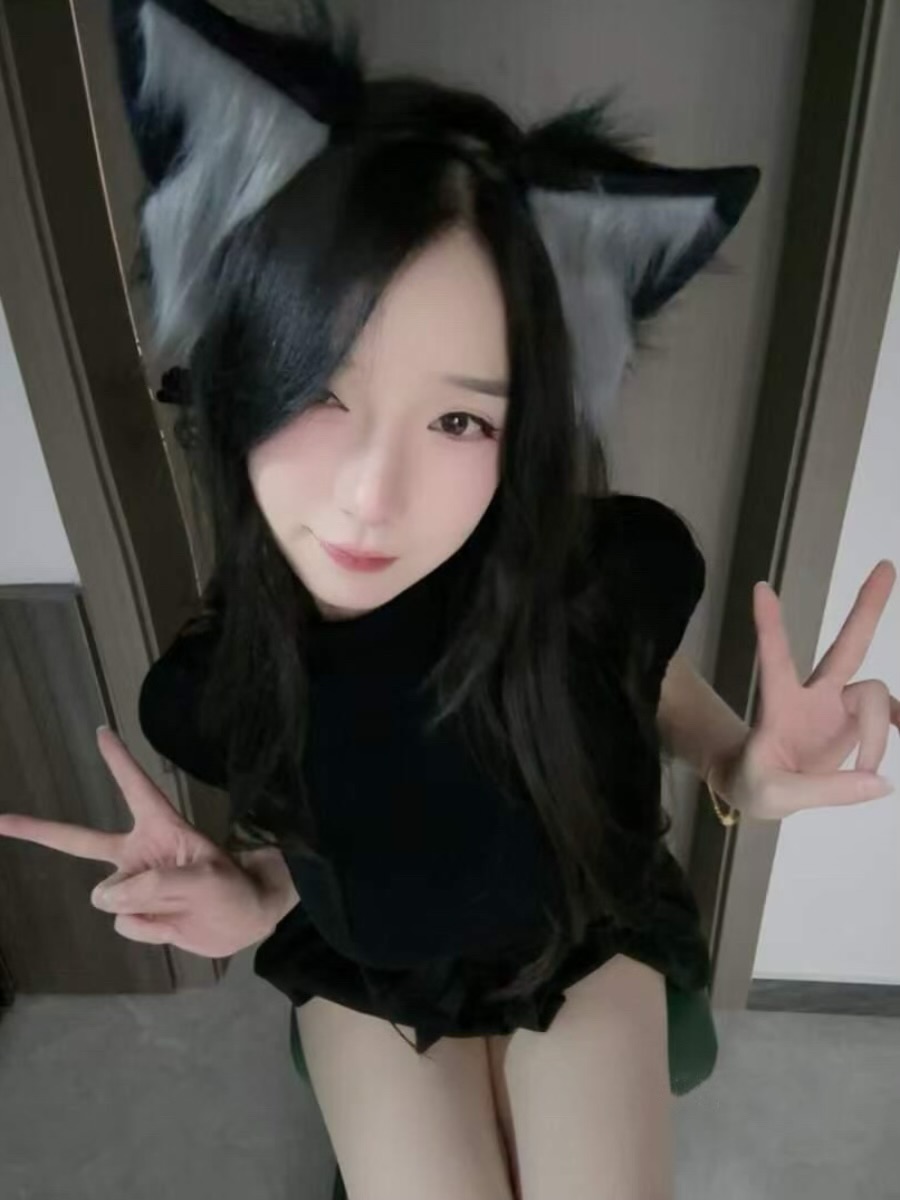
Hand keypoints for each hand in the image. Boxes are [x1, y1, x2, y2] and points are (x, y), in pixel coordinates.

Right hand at [0, 726, 275, 955]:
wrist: (244, 922)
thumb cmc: (232, 888)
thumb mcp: (204, 881)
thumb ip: (155, 885)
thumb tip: (104, 897)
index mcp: (161, 829)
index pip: (135, 788)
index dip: (118, 761)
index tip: (102, 731)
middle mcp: (139, 854)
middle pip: (79, 841)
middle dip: (37, 829)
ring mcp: (135, 885)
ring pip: (111, 900)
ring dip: (146, 908)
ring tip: (183, 906)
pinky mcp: (136, 913)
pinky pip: (127, 925)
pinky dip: (150, 929)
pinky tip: (173, 924)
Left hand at [724, 560, 898, 819]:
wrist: (759, 789)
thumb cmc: (755, 783)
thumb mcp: (774, 796)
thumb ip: (825, 791)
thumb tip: (881, 782)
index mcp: (780, 706)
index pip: (774, 661)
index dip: (769, 627)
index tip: (760, 588)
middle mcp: (813, 695)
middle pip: (846, 647)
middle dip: (867, 609)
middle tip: (887, 565)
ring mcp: (837, 706)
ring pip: (876, 695)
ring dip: (879, 733)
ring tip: (869, 772)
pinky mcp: (854, 722)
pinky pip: (891, 714)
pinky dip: (898, 726)